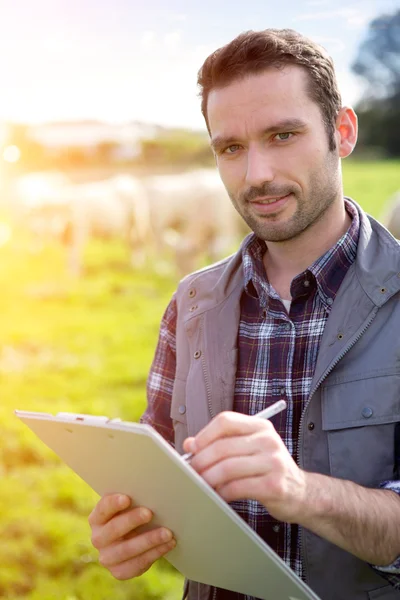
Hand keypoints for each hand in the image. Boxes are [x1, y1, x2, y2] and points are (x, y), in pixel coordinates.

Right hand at [89, 494, 176, 579]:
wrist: (132, 539)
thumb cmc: (132, 514)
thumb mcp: (129, 506)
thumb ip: (134, 498)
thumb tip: (150, 490)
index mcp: (97, 518)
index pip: (103, 509)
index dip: (113, 504)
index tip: (127, 498)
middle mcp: (98, 538)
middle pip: (113, 529)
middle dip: (132, 520)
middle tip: (150, 513)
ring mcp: (107, 557)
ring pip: (126, 550)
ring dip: (149, 540)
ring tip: (167, 533)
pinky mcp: (119, 571)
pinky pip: (137, 564)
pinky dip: (155, 553)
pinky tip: (168, 544)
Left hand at [183, 411, 307, 522]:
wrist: (301, 492)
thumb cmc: (268, 469)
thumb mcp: (249, 450)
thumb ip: (222, 444)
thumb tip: (190, 445)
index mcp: (261, 427)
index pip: (226, 421)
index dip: (204, 434)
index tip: (192, 448)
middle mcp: (268, 440)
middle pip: (223, 446)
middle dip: (201, 460)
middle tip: (191, 472)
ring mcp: (273, 462)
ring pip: (228, 467)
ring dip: (208, 478)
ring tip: (201, 485)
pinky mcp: (274, 485)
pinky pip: (238, 487)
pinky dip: (222, 492)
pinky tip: (218, 495)